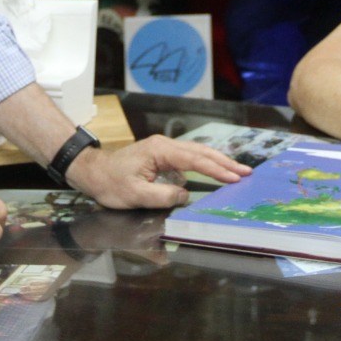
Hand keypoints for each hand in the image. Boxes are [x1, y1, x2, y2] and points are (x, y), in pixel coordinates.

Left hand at [67, 136, 248, 208]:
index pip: (195, 160)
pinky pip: (189, 157)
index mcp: (160, 151)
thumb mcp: (136, 195)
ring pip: (197, 153)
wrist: (93, 172)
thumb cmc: (111, 183)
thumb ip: (163, 196)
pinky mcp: (161, 154)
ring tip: (237, 170)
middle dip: (225, 162)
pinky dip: (205, 163)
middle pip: (201, 152)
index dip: (216, 170)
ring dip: (217, 161)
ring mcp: (163, 148)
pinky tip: (214, 170)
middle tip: (246, 172)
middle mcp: (165, 145)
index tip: (234, 178)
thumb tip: (186, 195)